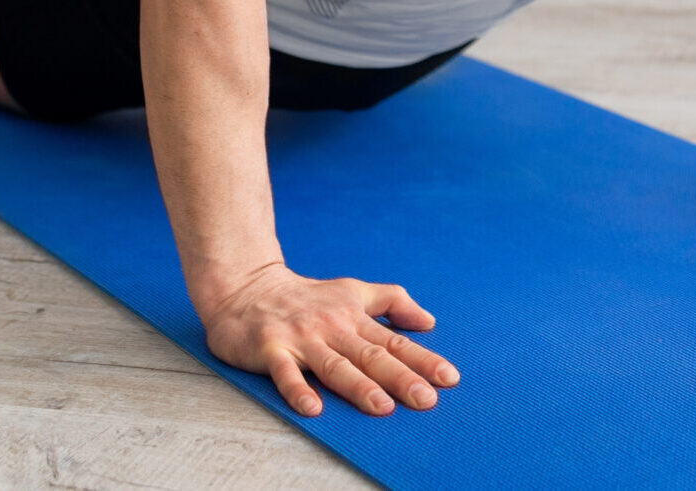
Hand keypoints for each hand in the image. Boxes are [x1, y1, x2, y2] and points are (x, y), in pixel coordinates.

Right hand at [201, 262, 458, 417]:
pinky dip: (298, 390)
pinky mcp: (271, 349)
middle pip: (370, 356)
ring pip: (334, 366)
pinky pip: (286, 373)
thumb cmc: (305, 296)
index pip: (393, 341)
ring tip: (382, 407)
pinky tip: (313, 407)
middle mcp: (332, 327)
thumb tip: (429, 322)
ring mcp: (302, 338)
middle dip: (400, 378)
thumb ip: (391, 302)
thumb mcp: (352, 291)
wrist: (246, 288)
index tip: (449, 378)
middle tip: (427, 399)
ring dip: (358, 386)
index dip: (422, 359)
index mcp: (353, 316)